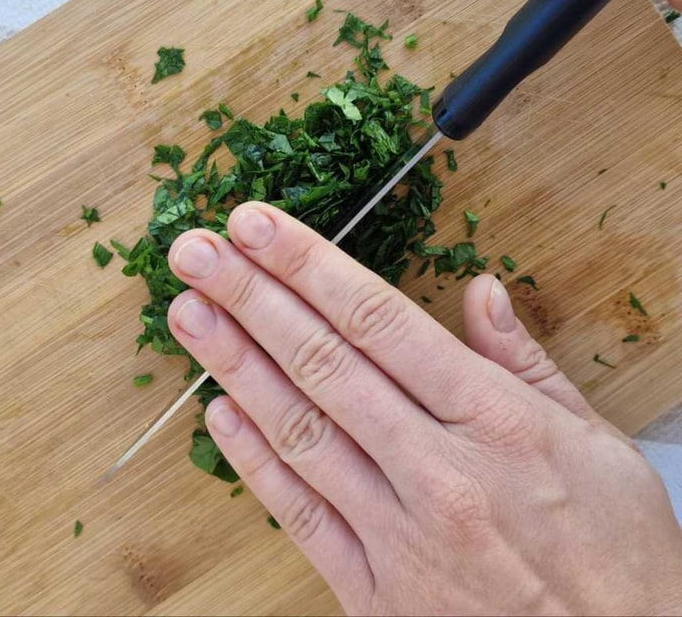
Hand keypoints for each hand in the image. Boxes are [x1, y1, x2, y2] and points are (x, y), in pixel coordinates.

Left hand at [166, 203, 681, 614]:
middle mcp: (438, 470)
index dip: (309, 265)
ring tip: (188, 313)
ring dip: (234, 365)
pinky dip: (254, 460)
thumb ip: (525, 360)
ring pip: (299, 430)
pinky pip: (301, 515)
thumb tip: (479, 290)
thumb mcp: (595, 440)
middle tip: (197, 252)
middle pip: (322, 363)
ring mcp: (399, 535)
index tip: (258, 227)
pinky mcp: (377, 595)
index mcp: (494, 420)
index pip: (378, 319)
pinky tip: (218, 412)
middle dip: (251, 297)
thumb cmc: (618, 552)